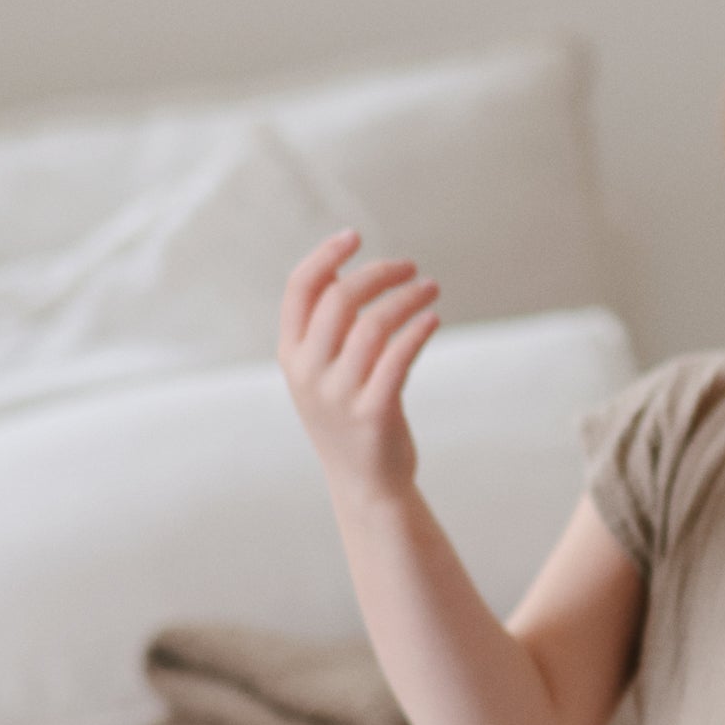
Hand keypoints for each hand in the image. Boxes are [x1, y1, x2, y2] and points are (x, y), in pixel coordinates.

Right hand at [279, 230, 440, 503]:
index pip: (300, 289)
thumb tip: (342, 274)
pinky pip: (399, 358)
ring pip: (374, 325)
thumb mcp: (323, 376)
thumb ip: (325, 332)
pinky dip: (418, 330)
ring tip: (431, 287)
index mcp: (291, 356)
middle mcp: (310, 374)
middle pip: (340, 299)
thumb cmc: (349, 421)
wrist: (366, 488)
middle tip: (411, 267)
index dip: (326, 256)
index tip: (355, 236)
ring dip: (407, 298)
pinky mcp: (375, 414)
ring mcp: (340, 396)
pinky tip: (433, 318)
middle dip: (378, 274)